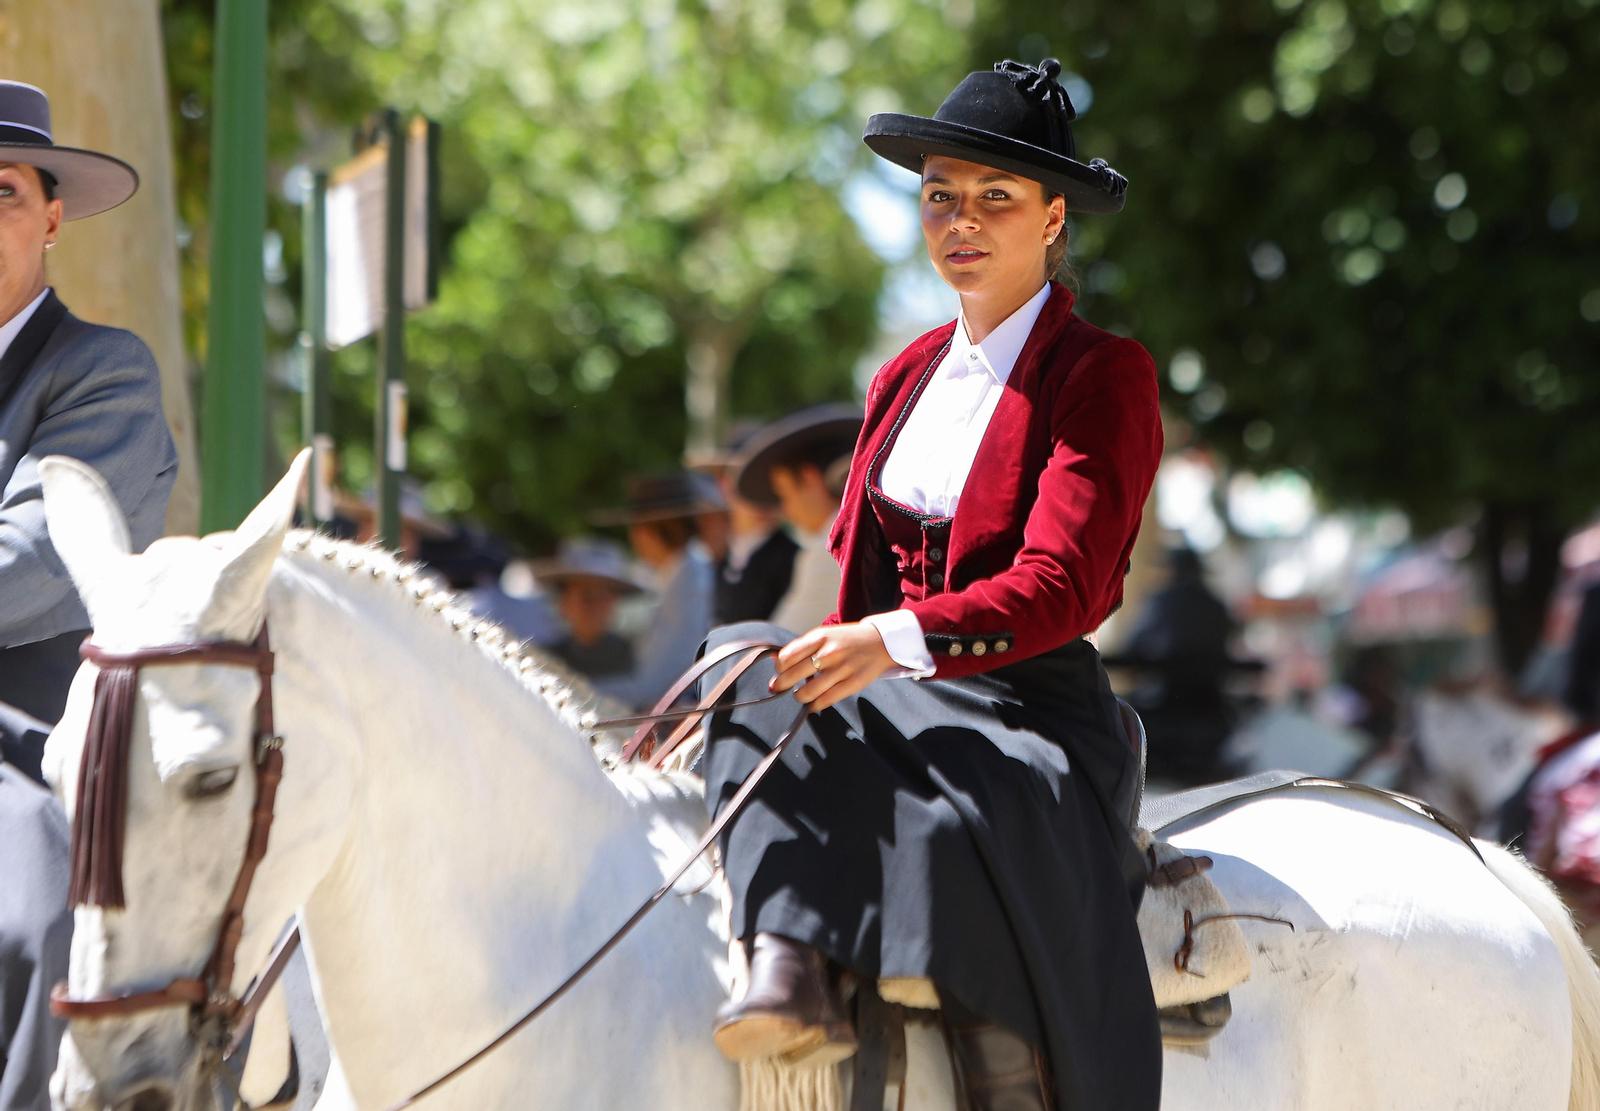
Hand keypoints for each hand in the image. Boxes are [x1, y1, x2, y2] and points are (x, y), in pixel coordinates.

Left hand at [770, 623, 896, 711]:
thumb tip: (773, 659)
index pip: (787, 657)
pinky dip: (815, 705)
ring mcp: (843, 668)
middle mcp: (830, 652)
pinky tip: (814, 702)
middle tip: (780, 687)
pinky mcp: (854, 683)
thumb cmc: (847, 640)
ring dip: (799, 696)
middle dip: (781, 685)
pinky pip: (826, 700)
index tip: (781, 671)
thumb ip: (800, 647)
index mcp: (820, 637)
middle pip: (793, 675)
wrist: (881, 642)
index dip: (779, 668)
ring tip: (800, 694)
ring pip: (808, 692)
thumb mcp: (824, 635)